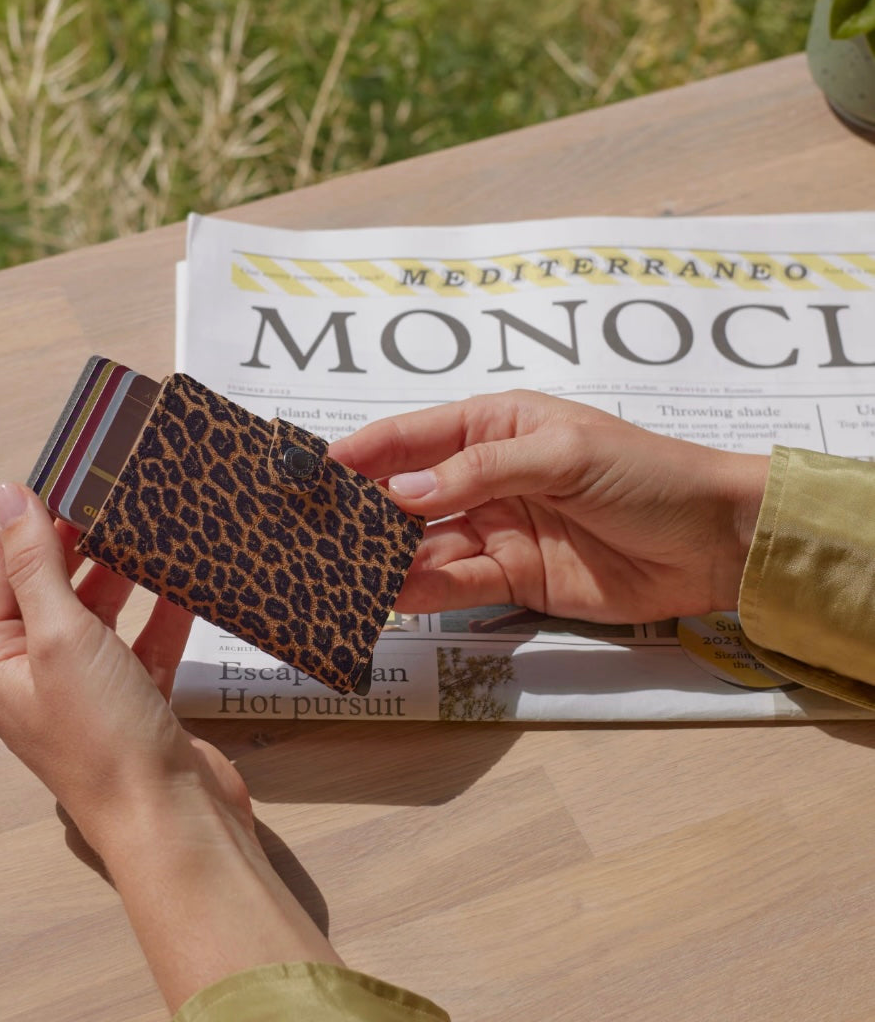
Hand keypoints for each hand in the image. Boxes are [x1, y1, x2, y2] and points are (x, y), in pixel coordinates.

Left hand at [0, 483, 247, 854]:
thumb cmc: (106, 743)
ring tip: (149, 526)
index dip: (26, 515)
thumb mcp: (61, 637)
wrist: (172, 818)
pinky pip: (143, 640)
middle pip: (47, 584)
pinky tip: (187, 582)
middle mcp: (31, 674)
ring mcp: (85, 687)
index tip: (68, 471)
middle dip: (78, 540)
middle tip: (114, 491)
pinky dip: (163, 613)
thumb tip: (7, 495)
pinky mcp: (135, 698)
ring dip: (123, 572)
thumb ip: (35, 563)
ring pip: (97, 609)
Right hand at [330, 391, 769, 622]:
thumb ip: (482, 472)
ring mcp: (497, 530)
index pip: (414, 435)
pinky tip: (386, 597)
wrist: (712, 542)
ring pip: (424, 544)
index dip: (362, 452)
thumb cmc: (646, 474)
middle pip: (408, 494)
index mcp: (496, 424)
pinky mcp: (512, 579)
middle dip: (361, 512)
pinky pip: (454, 584)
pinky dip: (420, 592)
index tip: (312, 471)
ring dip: (383, 558)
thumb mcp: (565, 453)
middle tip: (309, 532)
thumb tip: (403, 493)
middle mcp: (486, 476)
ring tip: (335, 573)